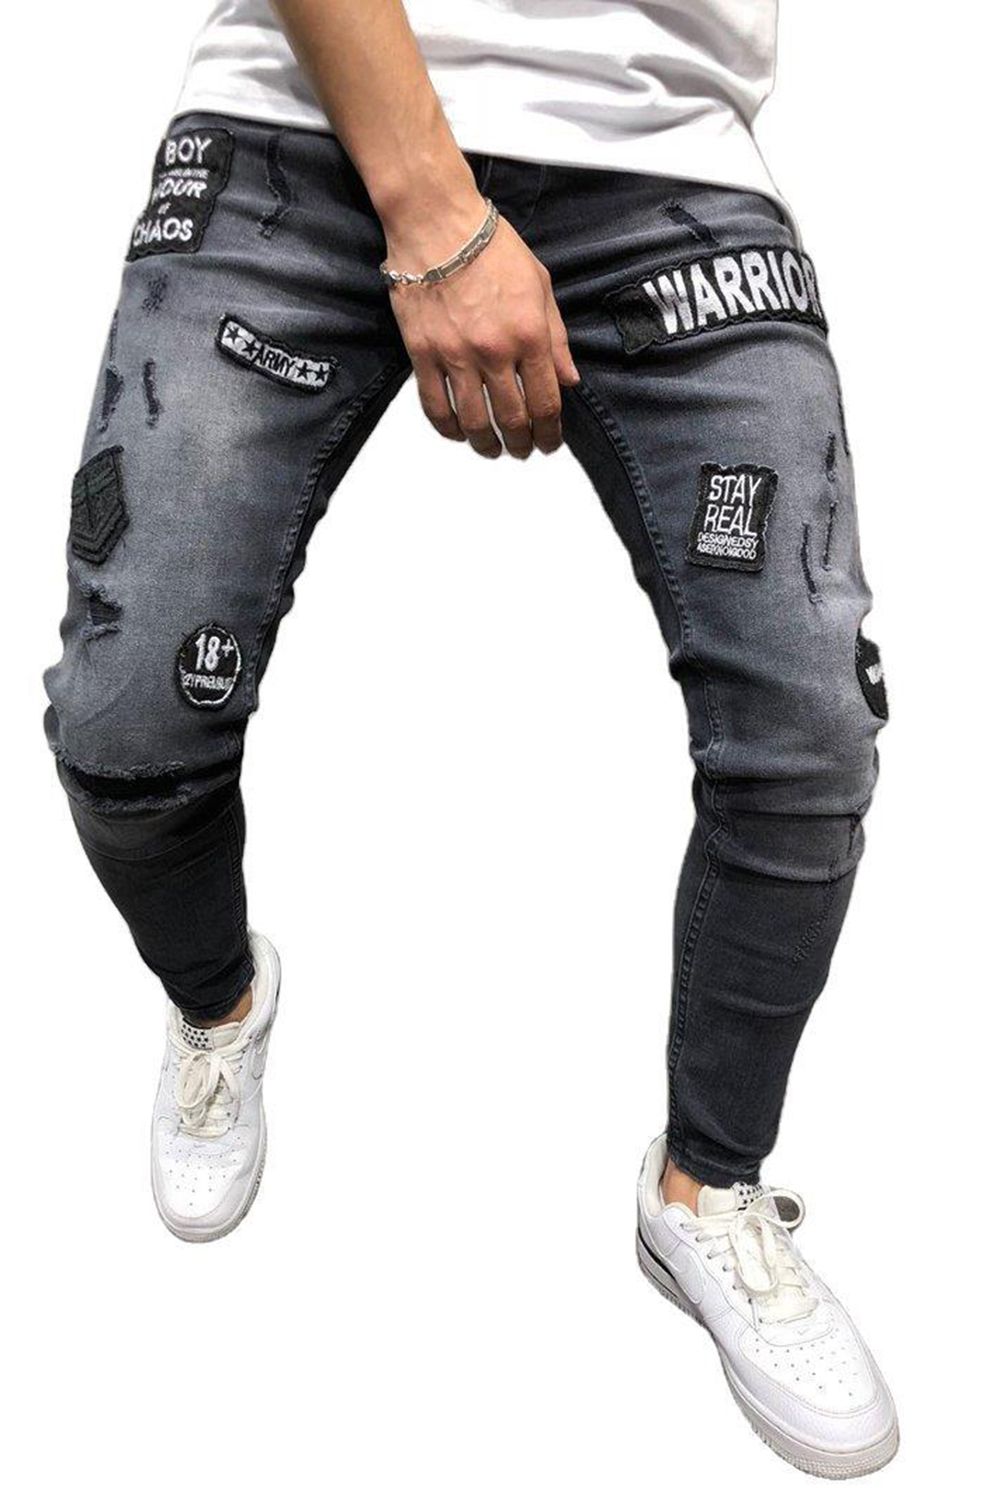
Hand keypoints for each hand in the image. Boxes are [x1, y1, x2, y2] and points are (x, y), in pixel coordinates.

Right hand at [385, 212, 579, 458]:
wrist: (438, 224)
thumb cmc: (490, 247)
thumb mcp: (540, 285)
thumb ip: (556, 337)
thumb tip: (568, 379)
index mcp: (530, 334)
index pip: (547, 402)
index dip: (551, 432)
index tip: (550, 442)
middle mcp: (495, 351)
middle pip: (513, 419)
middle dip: (522, 443)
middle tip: (523, 450)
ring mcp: (457, 356)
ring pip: (475, 421)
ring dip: (487, 444)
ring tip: (492, 449)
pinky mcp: (423, 354)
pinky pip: (436, 406)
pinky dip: (449, 428)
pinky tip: (458, 434)